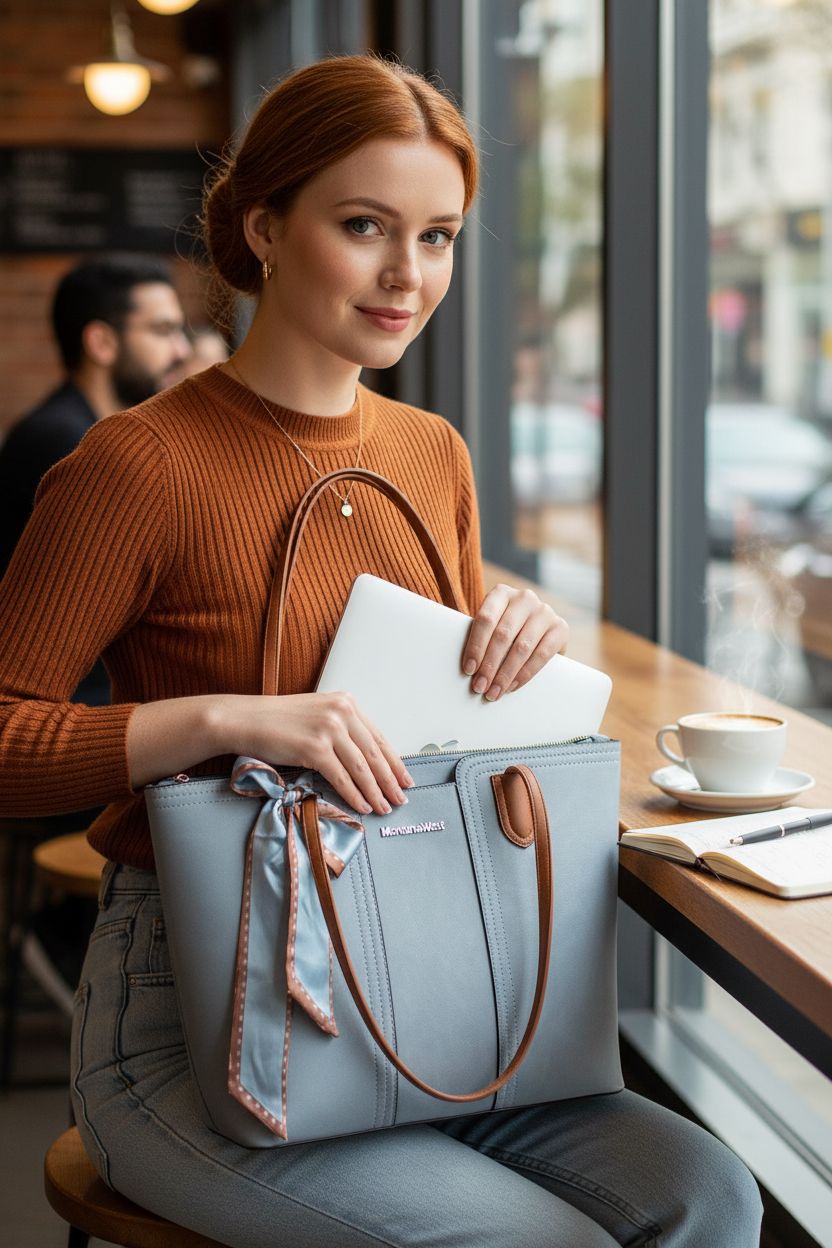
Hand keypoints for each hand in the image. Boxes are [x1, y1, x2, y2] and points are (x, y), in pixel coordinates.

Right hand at [218, 691, 411, 816]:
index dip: (394, 762)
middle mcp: (341, 712)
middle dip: (390, 781)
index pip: (378, 737)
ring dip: (375, 792)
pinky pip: (341, 777)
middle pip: (374, 754)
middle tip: (401, 799)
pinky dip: (354, 795)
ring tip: (385, 807)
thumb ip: (341, 728)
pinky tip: (362, 806)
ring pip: (361, 768)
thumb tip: (365, 759)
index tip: (404, 778)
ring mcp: (328, 729)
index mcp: (346, 703)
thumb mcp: (317, 715)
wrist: (246, 719)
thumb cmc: (278, 720)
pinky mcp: (314, 748)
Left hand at [461, 584, 568, 700]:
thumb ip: (482, 639)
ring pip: (521, 647)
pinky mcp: (561, 627)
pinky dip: (525, 674)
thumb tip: (469, 669)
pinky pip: (542, 655)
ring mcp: (544, 611)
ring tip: (494, 692)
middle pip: (503, 635)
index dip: (476, 646)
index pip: (485, 619)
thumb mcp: (493, 626)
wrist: (540, 630)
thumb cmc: (507, 630)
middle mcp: (524, 598)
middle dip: (489, 665)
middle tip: (480, 687)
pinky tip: (513, 686)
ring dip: (505, 674)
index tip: (468, 670)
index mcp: (501, 593)